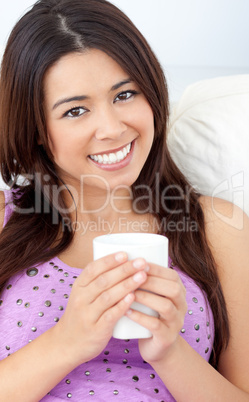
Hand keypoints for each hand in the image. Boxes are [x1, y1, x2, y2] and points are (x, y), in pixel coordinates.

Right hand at [54, 252, 148, 366]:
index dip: (109, 260)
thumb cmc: (81, 315)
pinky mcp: (96, 330)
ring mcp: (88, 315)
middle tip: (141, 262)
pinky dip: (122, 305)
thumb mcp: (82, 295)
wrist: (67, 344)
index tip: (125, 253)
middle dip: (124, 269)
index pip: (93, 269)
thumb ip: (98, 281)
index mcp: (79, 286)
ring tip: (143, 276)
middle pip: (104, 280)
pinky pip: (110, 316)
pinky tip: (133, 297)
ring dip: (127, 284)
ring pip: (108, 296)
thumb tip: (123, 262)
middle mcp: (81, 299)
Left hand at [126, 264, 186, 363]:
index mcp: (179, 291)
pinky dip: (141, 317)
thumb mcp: (151, 295)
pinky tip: (127, 311)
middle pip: (173, 289)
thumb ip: (144, 279)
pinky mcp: (167, 338)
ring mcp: (176, 322)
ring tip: (129, 293)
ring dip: (146, 297)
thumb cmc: (149, 313)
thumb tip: (123, 256)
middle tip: (130, 277)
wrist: (158, 347)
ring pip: (166, 306)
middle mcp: (182, 305)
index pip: (171, 275)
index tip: (135, 263)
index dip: (155, 268)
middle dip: (151, 281)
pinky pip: (156, 326)